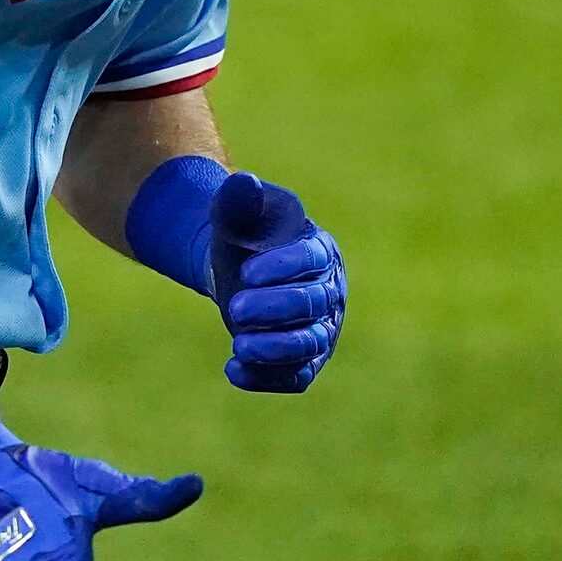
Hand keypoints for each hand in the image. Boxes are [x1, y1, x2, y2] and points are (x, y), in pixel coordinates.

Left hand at [208, 173, 344, 392]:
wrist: (239, 270)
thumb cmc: (247, 236)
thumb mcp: (240, 212)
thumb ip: (240, 198)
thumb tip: (244, 183)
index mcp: (320, 250)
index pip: (312, 260)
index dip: (282, 268)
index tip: (245, 272)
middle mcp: (329, 292)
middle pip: (313, 305)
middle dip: (274, 309)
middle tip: (234, 308)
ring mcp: (320, 329)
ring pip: (309, 345)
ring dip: (275, 348)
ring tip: (238, 343)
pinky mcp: (304, 361)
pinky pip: (296, 377)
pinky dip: (267, 378)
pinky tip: (232, 370)